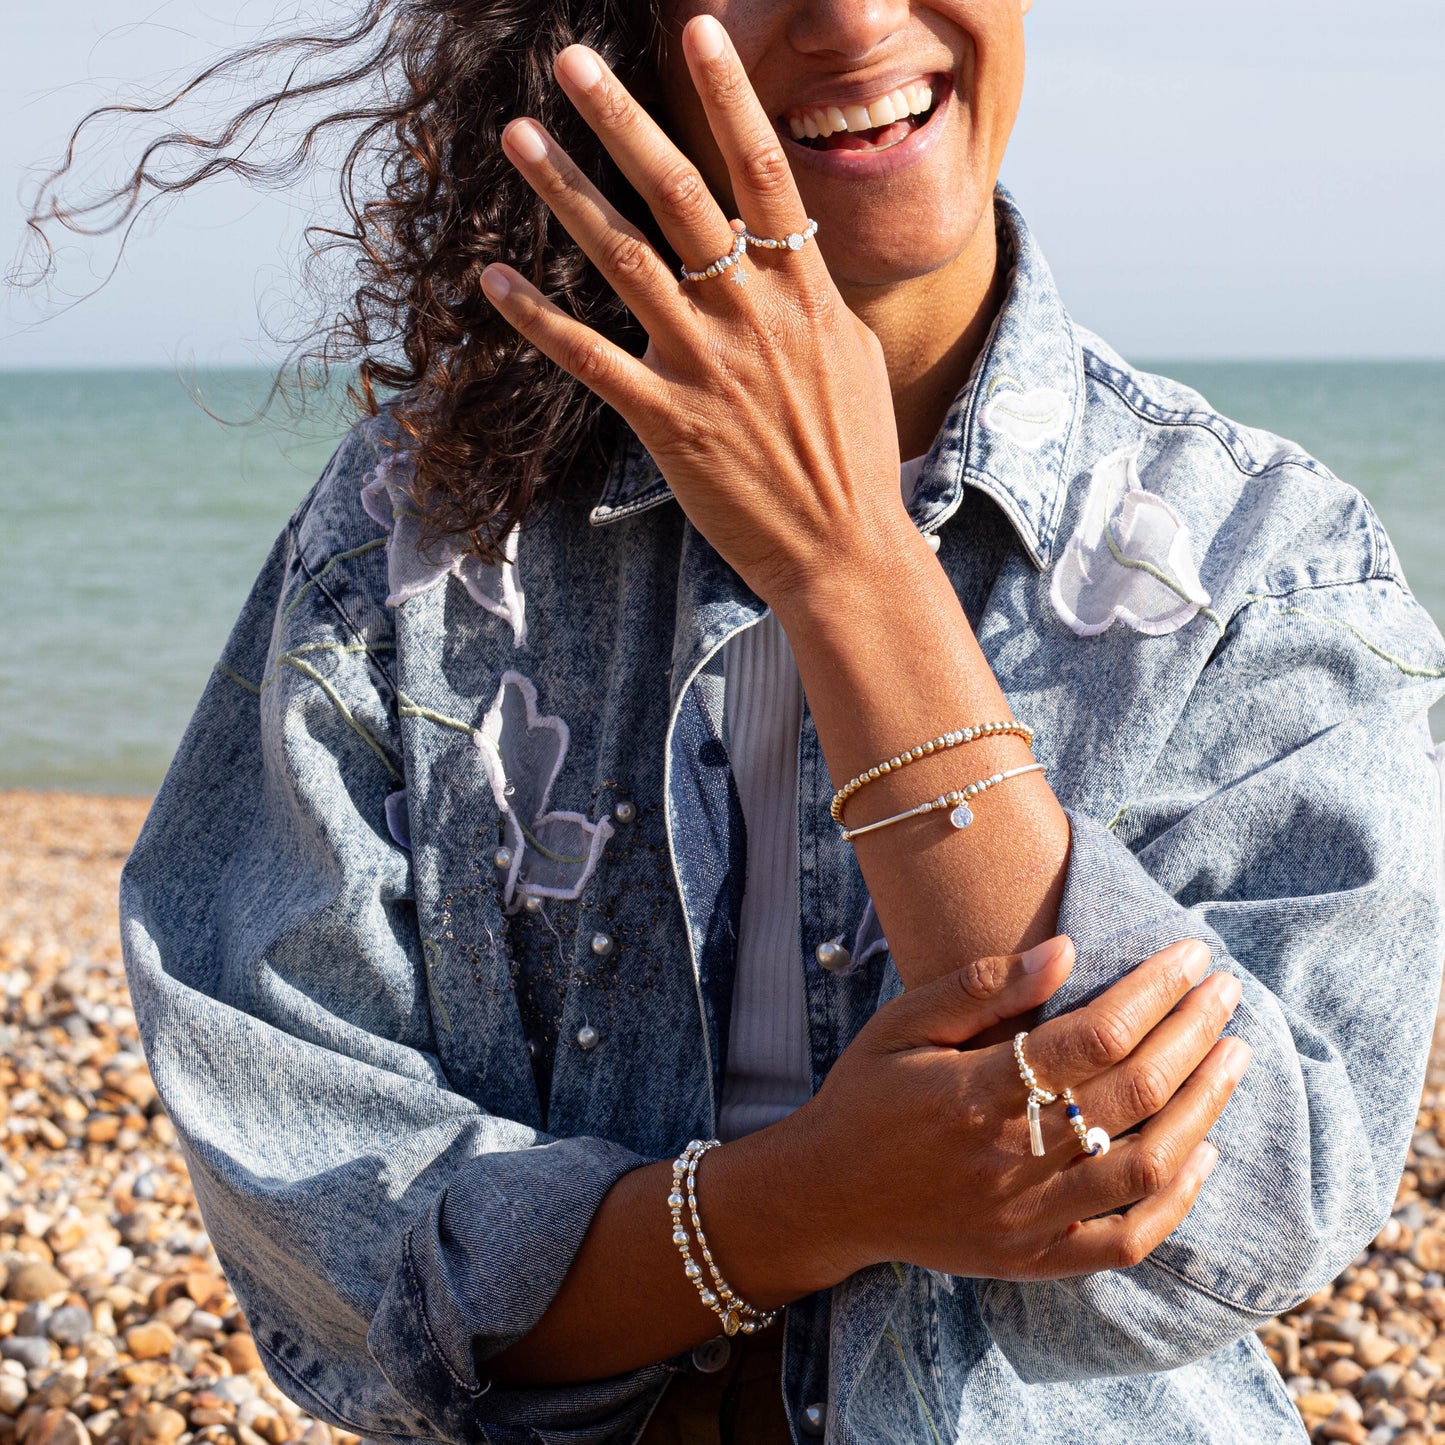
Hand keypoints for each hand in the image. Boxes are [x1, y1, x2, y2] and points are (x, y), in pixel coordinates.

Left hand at [481, 17, 911, 605]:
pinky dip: (540, 319)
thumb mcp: (850, 358)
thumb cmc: (852, 456)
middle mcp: (754, 315)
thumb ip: (811, 295)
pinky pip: (592, 361)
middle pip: (683, 196)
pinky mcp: (669, 422)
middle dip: (624, 121)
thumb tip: (785, 249)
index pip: (765, 173)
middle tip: (571, 63)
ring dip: (568, 195)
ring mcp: (708, 367)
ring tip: (518, 138)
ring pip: (628, 262)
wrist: (844, 550)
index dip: (729, 99)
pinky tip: (495, 278)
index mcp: (805, 292)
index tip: (696, 33)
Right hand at [783, 936, 1248, 1281]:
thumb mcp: (902, 1024)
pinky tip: (1204, 1151)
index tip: (1192, 957)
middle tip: (1228, 992)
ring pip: (1146, 1164)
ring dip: (1203, 1106)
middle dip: (1193, 1034)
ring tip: (1234, 1057)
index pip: (1092, 1035)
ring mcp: (1027, 1216)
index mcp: (972, 1091)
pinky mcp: (1035, 1257)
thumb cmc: (866, 1095)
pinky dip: (1178, 1200)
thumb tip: (1066, 949)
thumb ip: (980, 987)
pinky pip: (1127, 1239)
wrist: (828, 1196)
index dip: (1154, 991)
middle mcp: (1008, 1157)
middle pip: (1132, 1092)